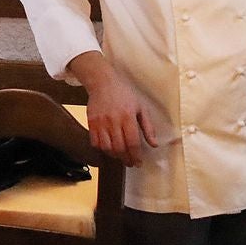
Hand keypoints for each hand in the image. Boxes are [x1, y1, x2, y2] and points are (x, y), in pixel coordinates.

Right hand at [70, 52, 157, 166]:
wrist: (103, 82)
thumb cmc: (124, 94)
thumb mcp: (141, 108)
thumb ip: (148, 127)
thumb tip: (154, 144)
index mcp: (128, 116)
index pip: (133, 142)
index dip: (136, 155)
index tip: (139, 162)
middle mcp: (114, 120)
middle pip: (119, 147)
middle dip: (126, 159)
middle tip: (130, 162)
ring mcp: (101, 122)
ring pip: (107, 147)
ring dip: (114, 156)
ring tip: (120, 156)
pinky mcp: (91, 122)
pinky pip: (95, 142)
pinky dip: (102, 149)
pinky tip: (108, 149)